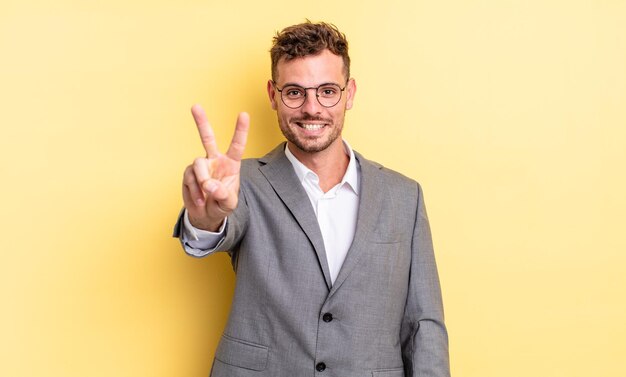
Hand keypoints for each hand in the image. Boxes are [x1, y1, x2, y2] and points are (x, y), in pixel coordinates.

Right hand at [182, 104, 249, 230]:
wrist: (206, 215)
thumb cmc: (221, 205)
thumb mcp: (229, 203)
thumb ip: (223, 194)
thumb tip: (209, 184)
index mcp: (231, 163)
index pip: (237, 145)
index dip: (241, 130)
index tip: (244, 114)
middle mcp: (215, 160)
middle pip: (207, 138)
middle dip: (201, 122)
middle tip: (195, 106)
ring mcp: (201, 166)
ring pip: (198, 164)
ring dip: (201, 181)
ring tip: (205, 196)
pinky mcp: (189, 173)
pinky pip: (190, 178)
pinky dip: (194, 191)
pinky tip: (199, 199)